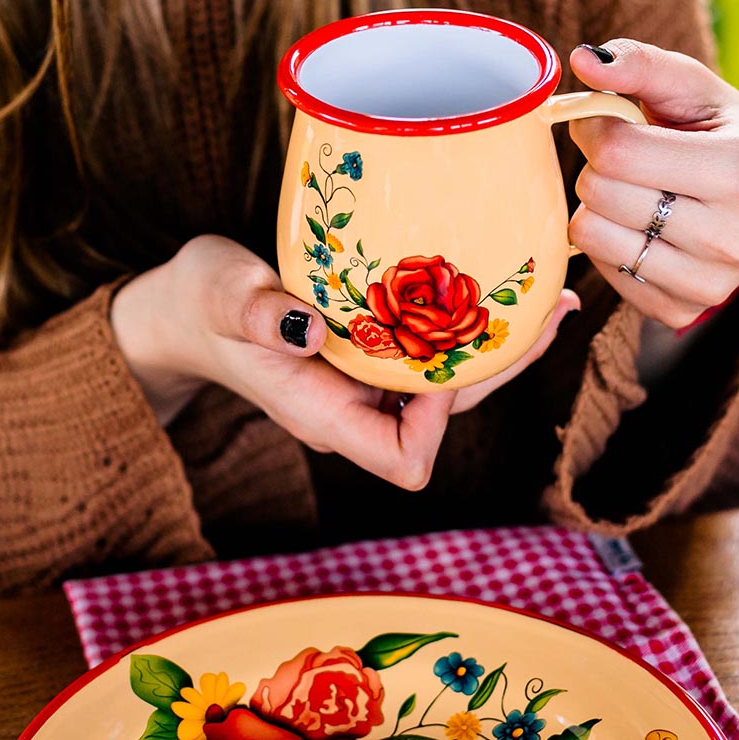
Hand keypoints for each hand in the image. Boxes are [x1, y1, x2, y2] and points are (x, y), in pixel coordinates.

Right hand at [111, 235, 578, 488]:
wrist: (188, 306)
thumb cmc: (197, 303)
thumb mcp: (219, 294)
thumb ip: (255, 313)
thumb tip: (306, 329)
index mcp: (321, 414)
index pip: (404, 456)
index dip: (438, 420)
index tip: (439, 356)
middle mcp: (354, 409)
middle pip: (448, 418)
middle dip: (501, 370)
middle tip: (550, 309)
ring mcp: (364, 384)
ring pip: (449, 382)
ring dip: (496, 345)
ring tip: (546, 294)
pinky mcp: (369, 353)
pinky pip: (431, 351)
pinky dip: (465, 325)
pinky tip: (491, 283)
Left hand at [566, 39, 738, 328]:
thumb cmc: (717, 132)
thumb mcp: (689, 86)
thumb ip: (637, 63)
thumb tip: (583, 58)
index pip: (618, 152)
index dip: (595, 128)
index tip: (609, 121)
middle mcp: (735, 237)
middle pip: (601, 193)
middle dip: (597, 166)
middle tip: (625, 159)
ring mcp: (711, 284)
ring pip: (593, 236)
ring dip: (597, 206)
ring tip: (634, 191)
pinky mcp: (681, 312)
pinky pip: (602, 272)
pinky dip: (608, 244)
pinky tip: (640, 226)